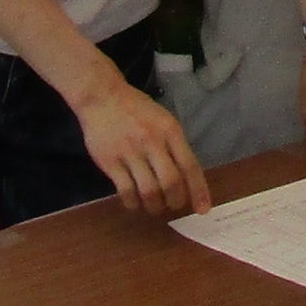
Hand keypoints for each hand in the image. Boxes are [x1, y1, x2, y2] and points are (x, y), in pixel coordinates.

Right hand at [71, 76, 211, 216]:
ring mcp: (130, 152)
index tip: (203, 209)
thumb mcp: (163, 119)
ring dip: (155, 205)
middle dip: (175, 201)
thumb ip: (175, 145)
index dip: (199, 190)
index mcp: (170, 130)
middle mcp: (152, 142)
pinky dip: (133, 203)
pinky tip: (135, 203)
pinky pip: (126, 190)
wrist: (102, 97)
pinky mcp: (110, 161)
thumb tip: (188, 177)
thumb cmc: (136, 109)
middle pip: (171, 182)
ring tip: (155, 207)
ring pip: (149, 190)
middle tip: (174, 205)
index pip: (190, 166)